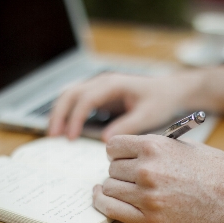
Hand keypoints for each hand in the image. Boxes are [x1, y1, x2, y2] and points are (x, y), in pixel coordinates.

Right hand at [48, 73, 190, 140]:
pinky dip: (68, 113)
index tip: (70, 137)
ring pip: (71, 95)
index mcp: (113, 84)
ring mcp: (100, 87)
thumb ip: (127, 126)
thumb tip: (105, 140)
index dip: (75, 118)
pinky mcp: (101, 95)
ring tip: (54, 134)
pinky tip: (66, 129)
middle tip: (53, 136)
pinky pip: (78, 101)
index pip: (86, 98)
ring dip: (60, 112)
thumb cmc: (161, 101)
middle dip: (59, 113)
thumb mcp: (148, 115)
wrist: (170, 91)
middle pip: (71, 93)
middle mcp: (103, 82)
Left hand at [93, 134, 223, 222]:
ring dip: (115, 186)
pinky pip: (112, 210)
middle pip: (112, 168)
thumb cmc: (215, 168)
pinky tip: (103, 197)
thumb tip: (130, 151)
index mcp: (154, 146)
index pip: (113, 146)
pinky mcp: (151, 220)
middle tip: (131, 173)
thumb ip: (153, 146)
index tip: (121, 156)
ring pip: (110, 188)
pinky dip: (103, 203)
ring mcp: (148, 196)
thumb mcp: (182, 145)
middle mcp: (147, 169)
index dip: (117, 151)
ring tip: (126, 186)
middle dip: (120, 169)